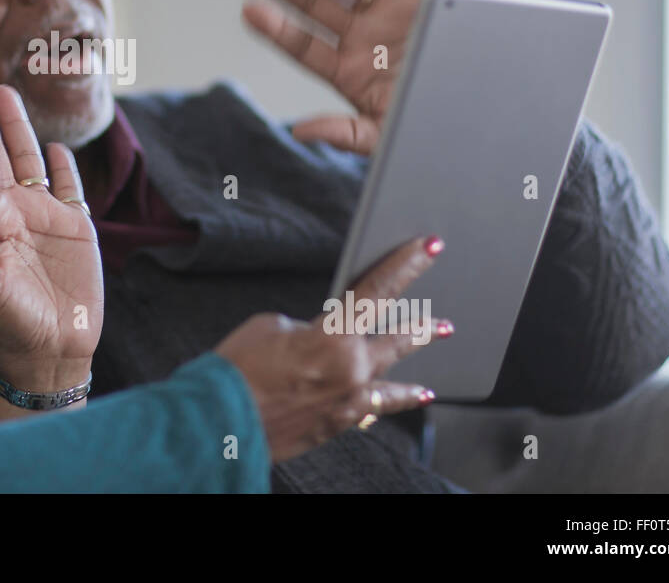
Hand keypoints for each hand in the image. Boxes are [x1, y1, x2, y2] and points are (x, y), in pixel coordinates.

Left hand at [0, 63, 101, 394]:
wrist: (52, 354)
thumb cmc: (10, 324)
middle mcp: (14, 209)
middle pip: (1, 148)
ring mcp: (45, 217)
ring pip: (31, 160)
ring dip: (20, 128)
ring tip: (8, 93)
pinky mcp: (75, 228)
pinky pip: (67, 186)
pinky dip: (61, 164)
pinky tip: (55, 146)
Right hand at [214, 236, 451, 462]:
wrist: (222, 421)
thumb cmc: (238, 371)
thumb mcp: (270, 327)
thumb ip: (306, 328)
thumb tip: (320, 340)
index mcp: (334, 334)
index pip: (379, 289)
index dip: (406, 264)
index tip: (428, 247)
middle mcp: (351, 368)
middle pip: (397, 338)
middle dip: (423, 323)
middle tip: (446, 317)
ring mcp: (349, 399)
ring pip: (393, 373)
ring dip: (415, 357)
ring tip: (437, 340)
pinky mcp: (339, 422)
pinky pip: (378, 405)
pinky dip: (397, 398)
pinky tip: (415, 396)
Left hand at [236, 0, 446, 154]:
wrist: (489, 110)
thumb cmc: (433, 125)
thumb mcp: (384, 135)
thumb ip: (342, 134)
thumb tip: (298, 129)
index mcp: (349, 69)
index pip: (303, 44)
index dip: (277, 27)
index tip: (250, 9)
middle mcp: (365, 35)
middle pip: (314, 3)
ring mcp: (392, 10)